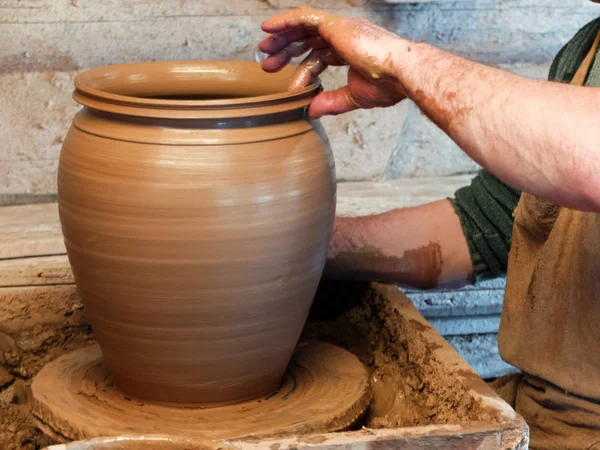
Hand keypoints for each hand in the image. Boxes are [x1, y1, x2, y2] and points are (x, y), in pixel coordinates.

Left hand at [259, 7, 406, 118]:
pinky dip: (285, 21)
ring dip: (282, 37)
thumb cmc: (388, 84)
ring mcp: (340, 28)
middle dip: (287, 51)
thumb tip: (311, 110)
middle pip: (308, 40)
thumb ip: (331, 102)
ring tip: (264, 49)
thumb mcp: (354, 97)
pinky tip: (268, 28)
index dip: (304, 70)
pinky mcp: (335, 24)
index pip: (320, 56)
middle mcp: (344, 36)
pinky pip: (304, 16)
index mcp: (350, 51)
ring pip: (303, 27)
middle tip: (269, 65)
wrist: (401, 73)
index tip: (291, 86)